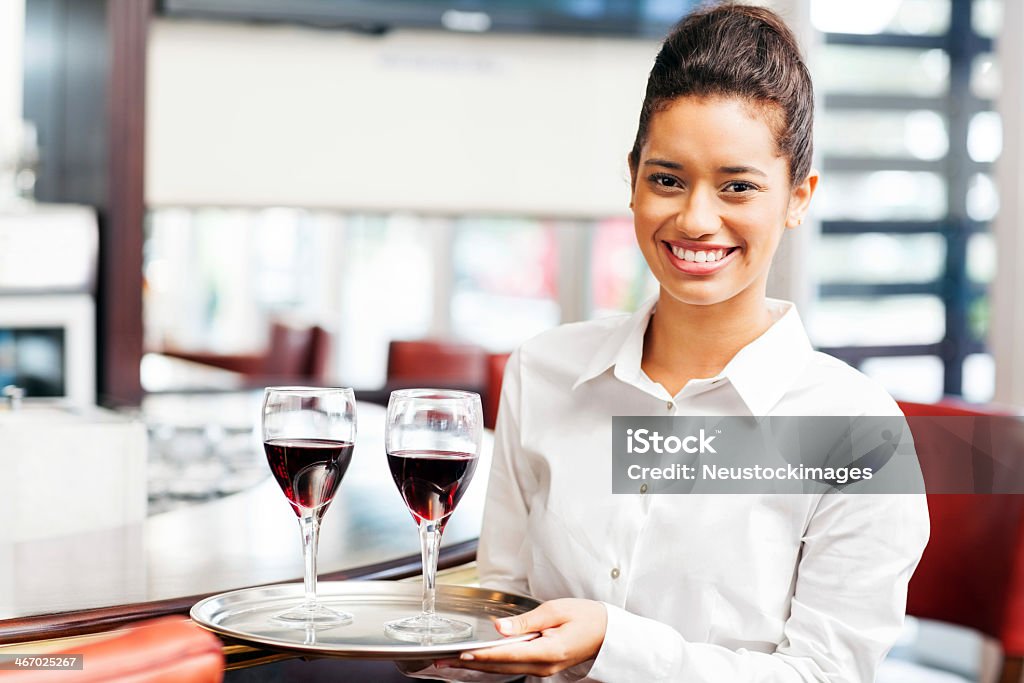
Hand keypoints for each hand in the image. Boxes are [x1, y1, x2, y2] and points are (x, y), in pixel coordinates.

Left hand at [434, 598, 606, 677]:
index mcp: (548, 651)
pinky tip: (479, 660)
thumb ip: (525, 622)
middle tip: (444, 660)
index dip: (483, 654)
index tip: (462, 653)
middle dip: (471, 663)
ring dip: (478, 665)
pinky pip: (514, 666)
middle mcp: (544, 665)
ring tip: (453, 661)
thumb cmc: (586, 617)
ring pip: (505, 669)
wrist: (608, 632)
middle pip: (501, 666)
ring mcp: (544, 669)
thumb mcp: (555, 610)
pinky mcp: (543, 666)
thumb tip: (500, 627)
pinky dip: (493, 663)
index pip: (508, 654)